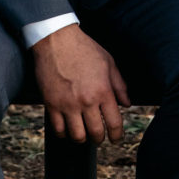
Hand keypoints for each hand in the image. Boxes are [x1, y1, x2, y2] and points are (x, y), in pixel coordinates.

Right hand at [32, 25, 128, 142]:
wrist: (56, 39)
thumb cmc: (84, 48)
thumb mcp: (108, 62)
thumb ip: (119, 85)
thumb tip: (127, 104)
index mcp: (103, 90)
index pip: (114, 122)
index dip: (117, 135)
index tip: (116, 139)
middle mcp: (86, 100)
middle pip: (96, 133)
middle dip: (100, 139)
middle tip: (99, 137)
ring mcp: (67, 104)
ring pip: (77, 136)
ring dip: (82, 139)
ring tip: (83, 134)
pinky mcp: (51, 104)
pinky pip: (58, 129)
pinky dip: (63, 133)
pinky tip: (67, 129)